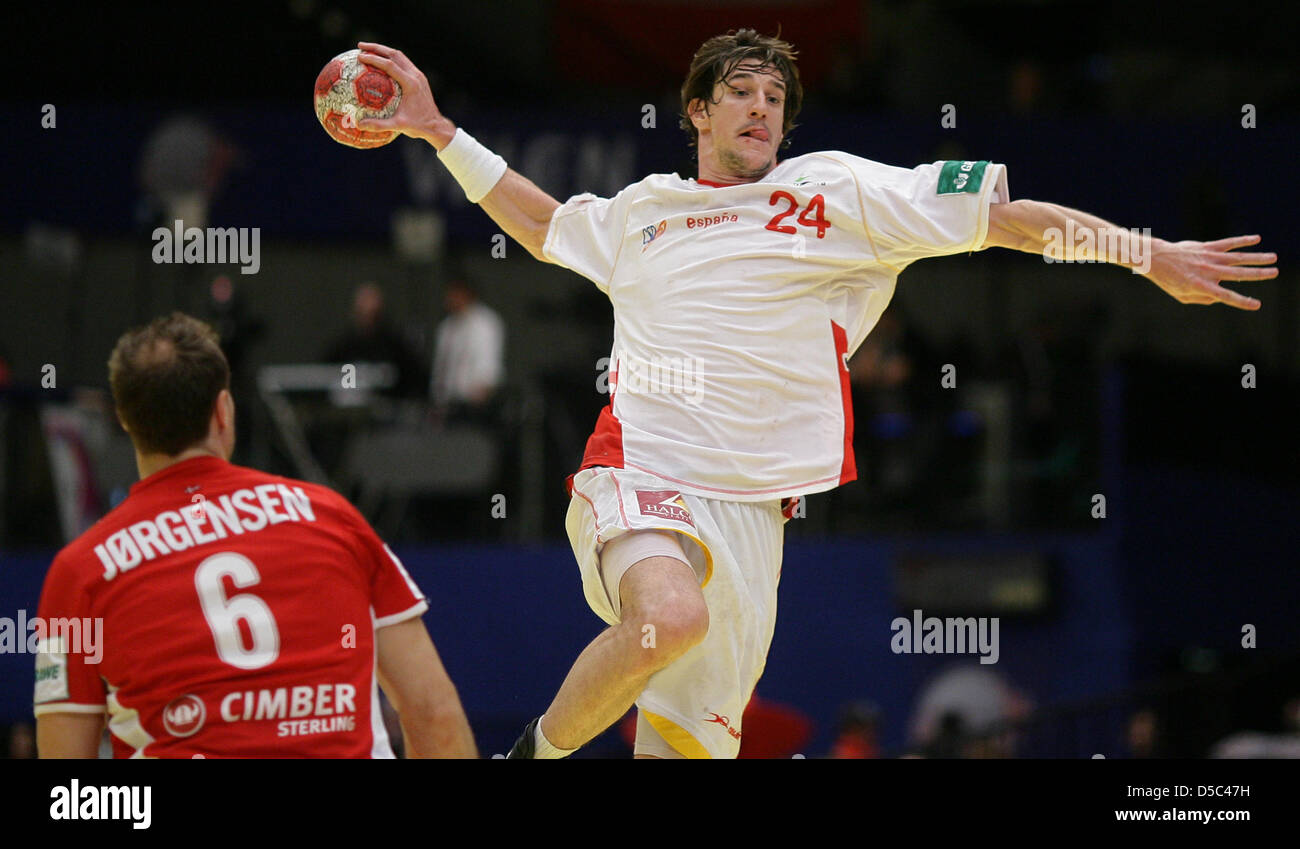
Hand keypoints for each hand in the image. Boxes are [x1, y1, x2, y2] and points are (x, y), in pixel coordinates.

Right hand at [355, 43, 456, 147]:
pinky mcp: (419, 78)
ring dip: (384, 51)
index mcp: (411, 84)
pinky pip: (403, 63)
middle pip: (394, 54)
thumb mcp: (398, 126)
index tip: (360, 56)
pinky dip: (391, 59)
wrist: (436, 126)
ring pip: (400, 56)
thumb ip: (379, 125)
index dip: (374, 59)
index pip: (390, 65)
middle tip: (360, 46)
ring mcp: (418, 75)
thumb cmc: (418, 126)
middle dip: (376, 48)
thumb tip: (359, 124)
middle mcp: (416, 76)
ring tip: (368, 50)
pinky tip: (380, 62)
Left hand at [1142, 235, 1276, 310]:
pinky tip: (1256, 239)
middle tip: (1275, 273)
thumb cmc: (1169, 280)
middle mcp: (1208, 272)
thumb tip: (1220, 298)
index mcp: (1202, 287)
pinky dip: (1243, 241)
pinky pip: (1228, 243)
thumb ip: (1202, 299)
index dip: (1242, 301)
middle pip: (1238, 273)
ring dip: (1257, 257)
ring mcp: (1209, 258)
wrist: (1157, 259)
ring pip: (1238, 257)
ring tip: (1273, 257)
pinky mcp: (1207, 247)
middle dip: (1259, 274)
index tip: (1257, 304)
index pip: (1226, 296)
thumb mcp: (1182, 296)